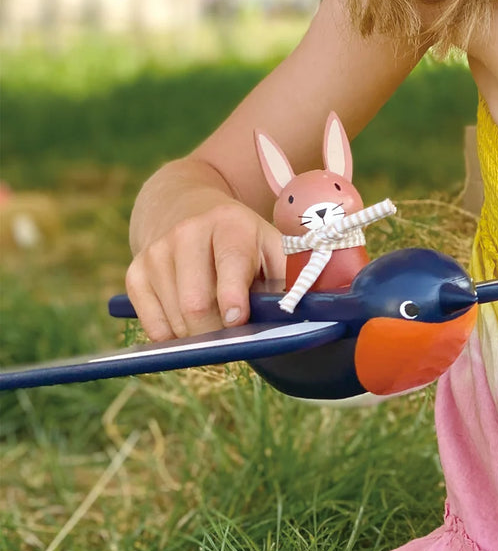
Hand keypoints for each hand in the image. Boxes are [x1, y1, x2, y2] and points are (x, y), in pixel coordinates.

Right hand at [125, 201, 284, 340]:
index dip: (232, 299)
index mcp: (229, 224)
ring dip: (199, 337)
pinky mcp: (135, 272)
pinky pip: (153, 327)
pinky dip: (174, 338)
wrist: (185, 210)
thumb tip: (309, 312)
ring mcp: (156, 253)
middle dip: (218, 333)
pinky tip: (189, 322)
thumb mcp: (272, 247)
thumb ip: (291, 278)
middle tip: (234, 340)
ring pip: (176, 321)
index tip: (238, 321)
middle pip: (196, 305)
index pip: (229, 265)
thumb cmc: (243, 243)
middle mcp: (187, 233)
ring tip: (215, 324)